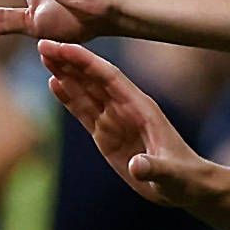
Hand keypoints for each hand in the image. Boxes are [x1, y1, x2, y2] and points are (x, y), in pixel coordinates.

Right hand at [40, 41, 212, 209]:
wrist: (186, 185)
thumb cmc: (183, 179)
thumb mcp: (171, 176)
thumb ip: (154, 168)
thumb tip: (136, 166)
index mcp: (142, 109)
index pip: (110, 78)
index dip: (86, 63)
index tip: (63, 48)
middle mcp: (127, 108)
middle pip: (94, 78)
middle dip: (70, 61)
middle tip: (43, 44)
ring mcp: (115, 120)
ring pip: (86, 90)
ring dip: (66, 73)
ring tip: (44, 56)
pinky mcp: (107, 134)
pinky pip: (84, 111)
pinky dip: (68, 97)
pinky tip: (54, 83)